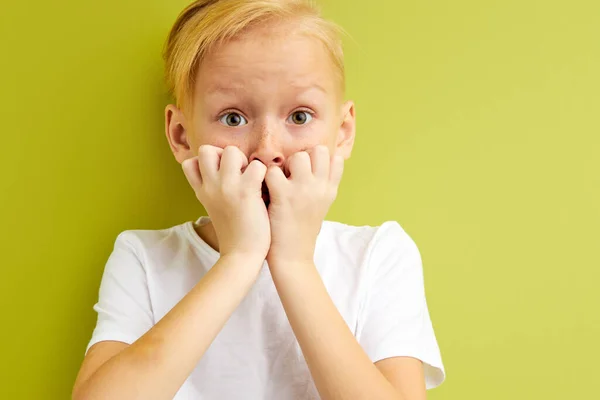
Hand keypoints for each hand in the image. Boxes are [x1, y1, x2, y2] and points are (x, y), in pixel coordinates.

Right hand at [182, 145, 269, 259]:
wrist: (241, 256)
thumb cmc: (234, 234)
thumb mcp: (214, 210)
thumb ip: (214, 192)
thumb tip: (224, 175)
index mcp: (202, 192)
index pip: (189, 163)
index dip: (207, 162)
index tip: (221, 174)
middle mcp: (210, 186)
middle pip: (207, 149)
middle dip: (225, 155)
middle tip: (239, 173)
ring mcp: (227, 187)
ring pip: (232, 151)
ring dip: (246, 161)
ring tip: (253, 179)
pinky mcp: (246, 191)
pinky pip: (256, 166)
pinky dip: (264, 173)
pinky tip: (265, 188)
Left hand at [264, 145, 343, 264]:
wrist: (293, 258)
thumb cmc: (302, 231)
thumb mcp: (321, 207)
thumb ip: (321, 185)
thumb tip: (316, 164)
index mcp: (331, 190)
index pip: (335, 158)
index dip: (317, 159)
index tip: (306, 170)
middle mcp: (321, 188)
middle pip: (318, 150)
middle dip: (301, 157)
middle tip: (290, 174)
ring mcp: (304, 191)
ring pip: (298, 156)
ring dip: (285, 165)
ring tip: (278, 181)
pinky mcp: (284, 196)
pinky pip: (273, 171)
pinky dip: (266, 176)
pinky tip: (265, 189)